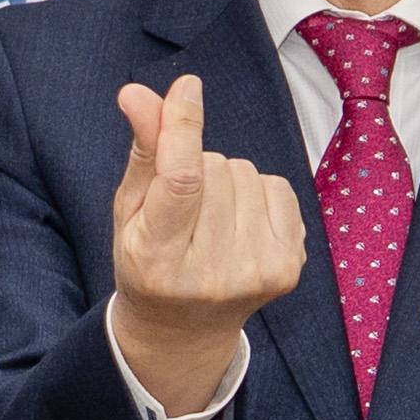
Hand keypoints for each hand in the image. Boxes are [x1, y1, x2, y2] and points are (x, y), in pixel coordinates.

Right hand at [102, 74, 309, 416]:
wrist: (184, 331)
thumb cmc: (148, 261)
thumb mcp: (129, 212)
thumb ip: (142, 151)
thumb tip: (137, 93)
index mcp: (157, 259)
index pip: (181, 180)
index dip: (183, 128)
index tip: (187, 89)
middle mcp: (210, 273)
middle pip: (215, 168)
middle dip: (198, 168)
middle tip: (184, 210)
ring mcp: (256, 273)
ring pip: (246, 172)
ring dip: (227, 182)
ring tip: (210, 220)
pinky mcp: (289, 268)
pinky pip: (278, 186)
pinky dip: (258, 195)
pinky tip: (240, 226)